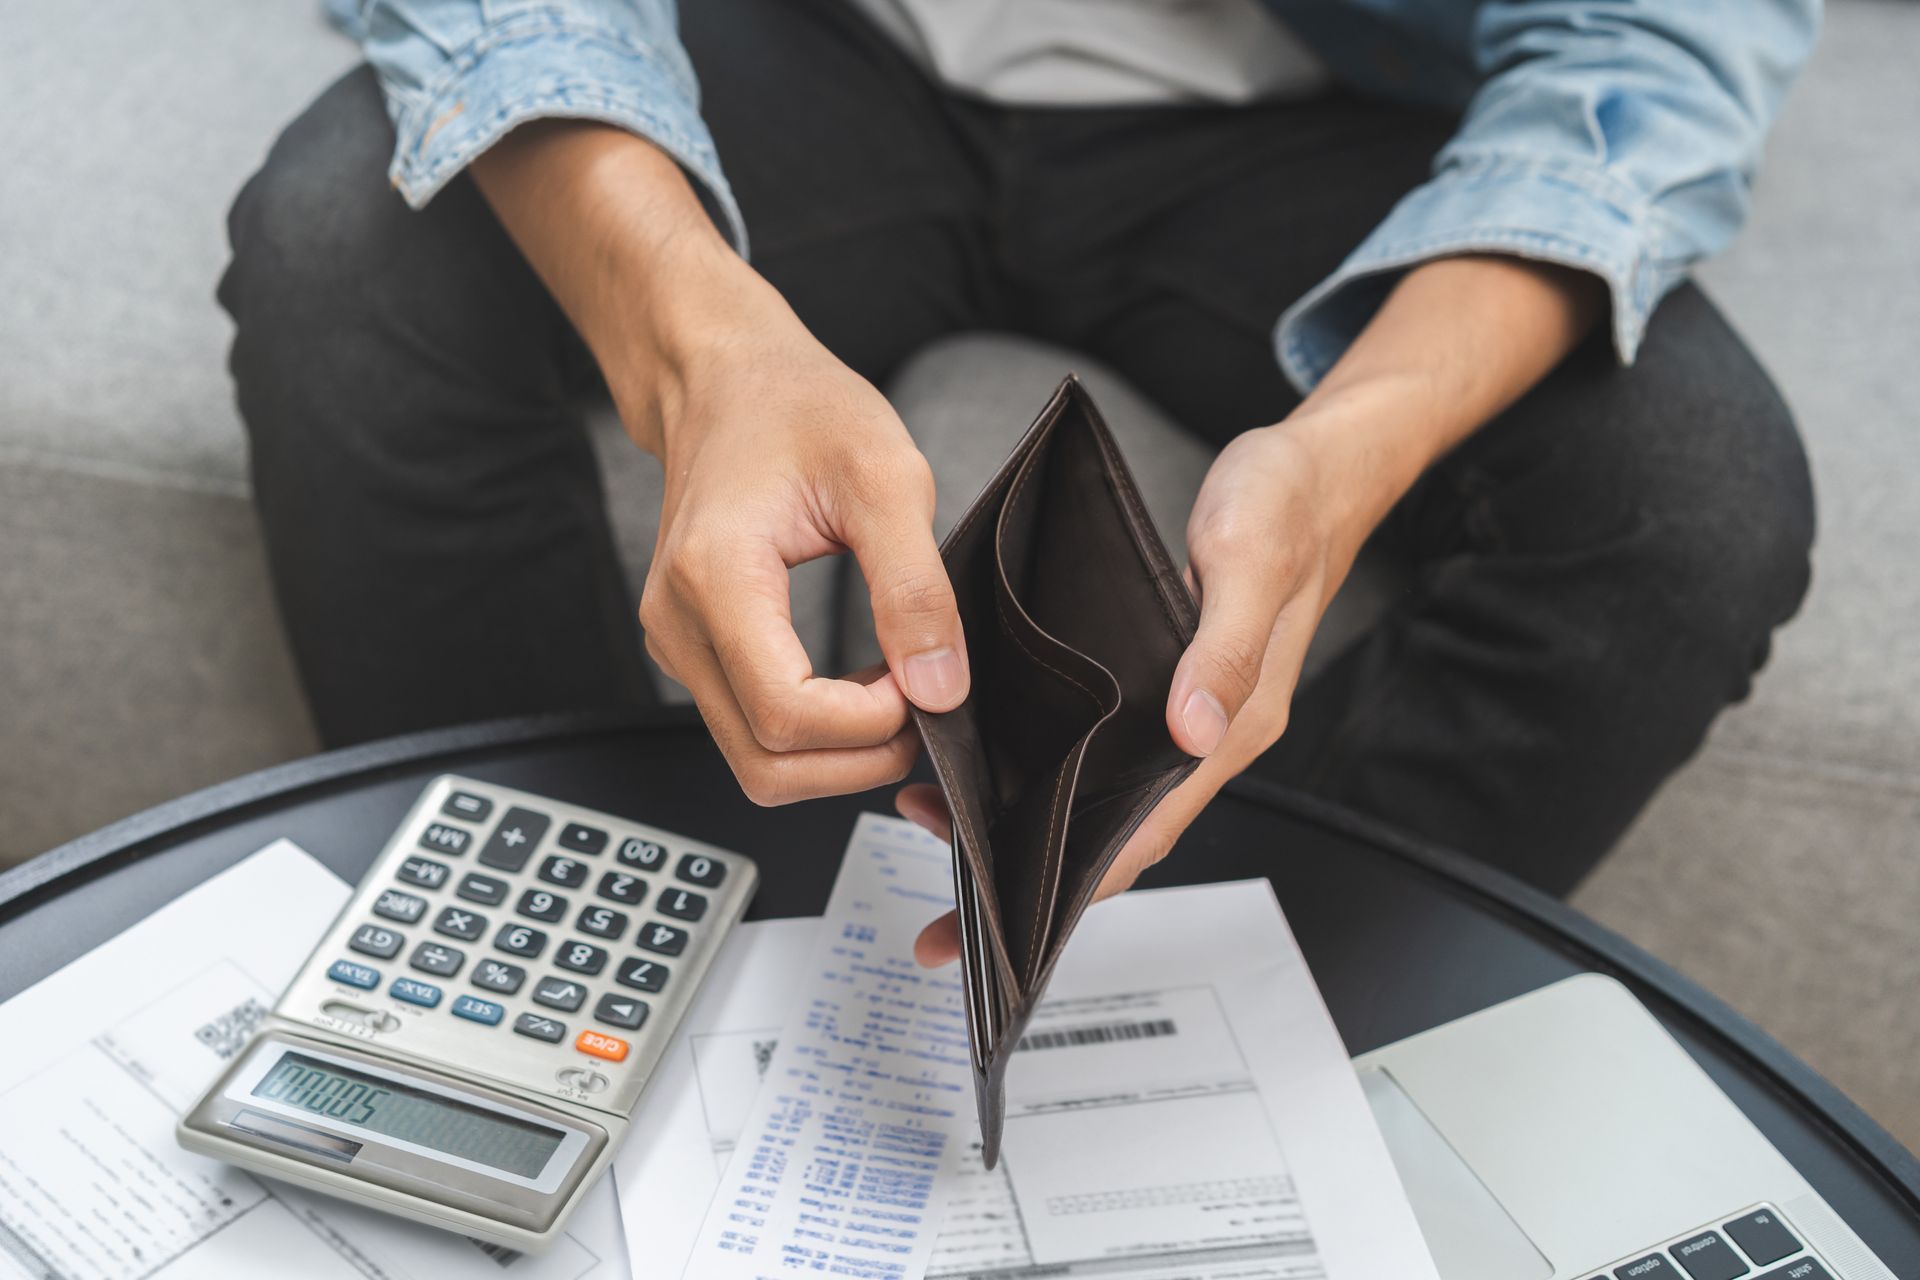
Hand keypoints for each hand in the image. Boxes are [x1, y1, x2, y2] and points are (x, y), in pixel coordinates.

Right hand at [634, 274, 972, 802]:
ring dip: (837, 755)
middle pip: (767, 765)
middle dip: (858, 760)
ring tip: (894, 692)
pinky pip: (750, 730)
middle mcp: (678, 624)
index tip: (923, 683)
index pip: (786, 716)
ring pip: (757, 763)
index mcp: (715, 577)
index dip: (868, 725)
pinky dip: (814, 734)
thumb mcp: (886, 477)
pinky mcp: (692, 651)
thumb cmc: (797, 407)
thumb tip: (940, 689)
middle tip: (921, 705)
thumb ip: (916, 588)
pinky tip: (859, 684)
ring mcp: (677, 644)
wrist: (725, 381)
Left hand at [893, 254, 1603, 964]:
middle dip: (1031, 878)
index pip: (1145, 833)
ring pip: (1099, 794)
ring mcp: (1185, 713)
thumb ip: (1226, 647)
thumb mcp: (1251, 559)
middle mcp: (1205, 734)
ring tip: (939, 821)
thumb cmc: (1287, 508)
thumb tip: (1192, 729)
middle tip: (948, 908)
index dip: (1077, 889)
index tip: (1007, 928)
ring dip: (1027, 820)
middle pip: (1112, 834)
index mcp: (1231, 725)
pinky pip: (1099, 747)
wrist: (1315, 471)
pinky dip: (1044, 765)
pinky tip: (992, 756)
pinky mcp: (1164, 683)